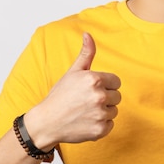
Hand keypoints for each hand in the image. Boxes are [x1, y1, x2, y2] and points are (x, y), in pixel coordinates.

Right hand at [27, 32, 121, 146]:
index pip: (116, 81)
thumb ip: (86, 53)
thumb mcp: (73, 72)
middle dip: (105, 98)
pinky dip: (100, 125)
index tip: (92, 89)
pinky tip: (86, 121)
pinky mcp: (100, 130)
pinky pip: (110, 125)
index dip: (105, 85)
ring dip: (103, 112)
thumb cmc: (60, 95)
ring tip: (86, 111)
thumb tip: (88, 34)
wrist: (46, 122)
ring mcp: (100, 114)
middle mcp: (99, 96)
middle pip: (117, 96)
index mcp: (94, 79)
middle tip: (87, 101)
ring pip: (114, 110)